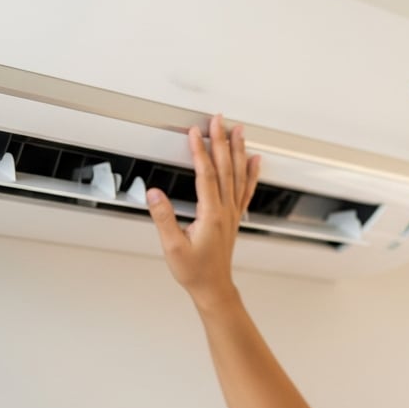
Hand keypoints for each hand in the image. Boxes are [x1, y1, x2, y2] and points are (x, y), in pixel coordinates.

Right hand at [146, 114, 260, 306]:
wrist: (213, 287)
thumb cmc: (195, 271)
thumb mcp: (172, 247)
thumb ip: (163, 218)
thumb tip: (154, 193)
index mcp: (211, 215)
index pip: (206, 175)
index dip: (200, 151)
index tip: (195, 132)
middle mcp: (225, 210)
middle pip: (225, 168)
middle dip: (221, 141)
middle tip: (219, 120)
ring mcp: (232, 212)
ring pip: (238, 174)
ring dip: (237, 150)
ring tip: (238, 131)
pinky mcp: (233, 216)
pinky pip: (245, 189)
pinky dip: (251, 172)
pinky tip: (254, 160)